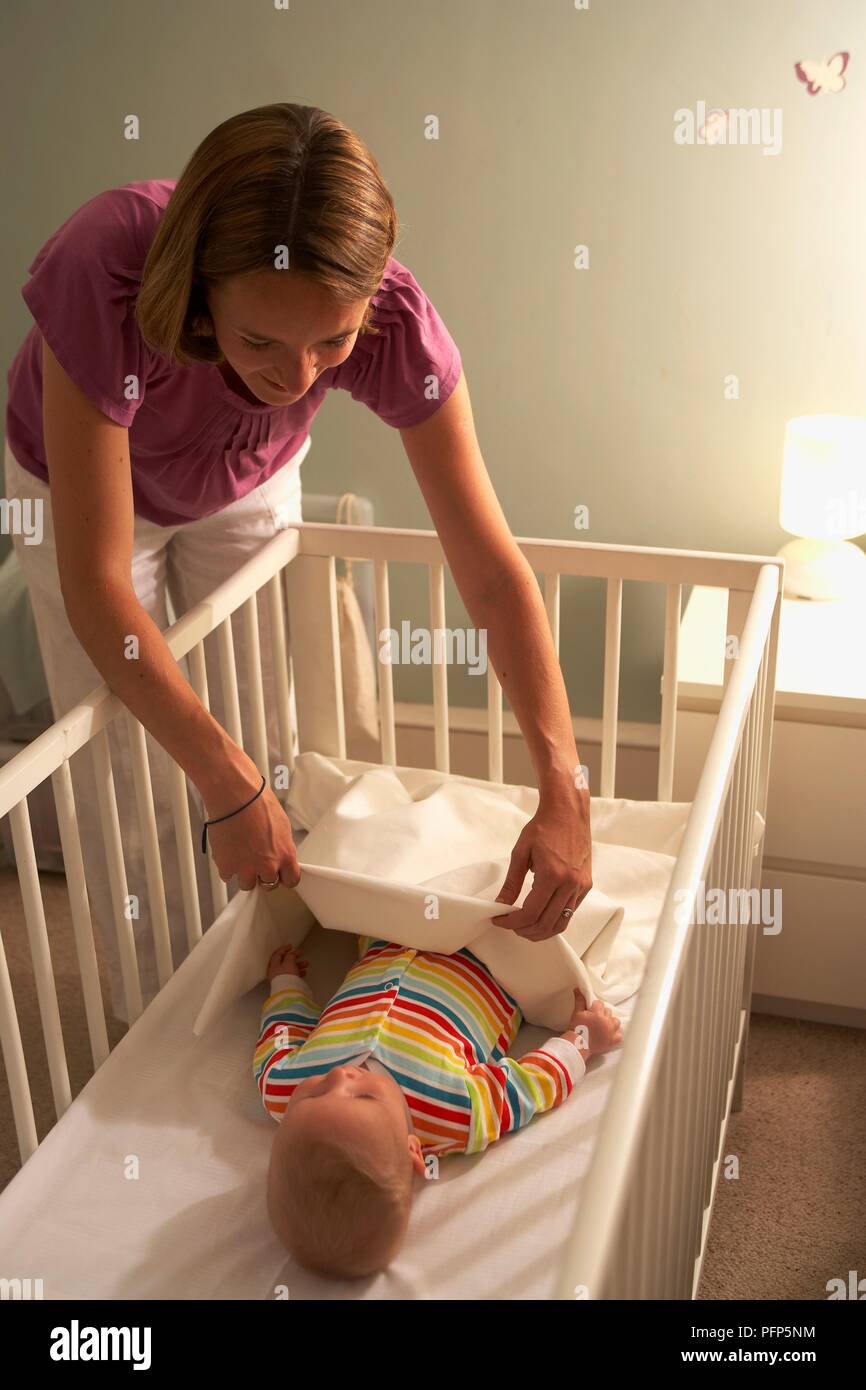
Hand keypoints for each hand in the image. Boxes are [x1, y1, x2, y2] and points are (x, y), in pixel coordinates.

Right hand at [204, 769, 300, 891]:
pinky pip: (227, 875)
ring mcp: (246, 868)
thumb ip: (281, 845)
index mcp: (285, 855)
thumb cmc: (258, 803)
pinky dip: (227, 866)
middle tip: (256, 861)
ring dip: (244, 874)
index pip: (291, 880)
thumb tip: (279, 852)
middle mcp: (267, 865)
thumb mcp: (282, 825)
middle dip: (263, 875)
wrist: (236, 797)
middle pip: (268, 884)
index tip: (280, 875)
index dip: (285, 878)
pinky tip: (229, 852)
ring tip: (241, 856)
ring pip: (247, 884)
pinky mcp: (226, 866)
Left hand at [267, 945, 307, 981]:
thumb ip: (290, 956)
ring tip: (307, 963)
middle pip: (285, 961)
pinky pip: (293, 976)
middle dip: (294, 957)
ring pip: (290, 969)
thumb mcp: (289, 962)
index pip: (277, 954)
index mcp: (273, 965)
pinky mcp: (287, 984)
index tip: (291, 946)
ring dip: (298, 964)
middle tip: (301, 953)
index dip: (284, 949)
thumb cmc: (287, 975)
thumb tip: (291, 954)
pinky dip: (298, 972)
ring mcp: (281, 979)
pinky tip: (305, 972)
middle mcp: (276, 972)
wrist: (288, 992)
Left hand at [491, 782, 591, 939]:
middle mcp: (570, 884)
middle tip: (510, 925)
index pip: (530, 913)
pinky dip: (554, 919)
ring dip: (541, 931)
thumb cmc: (543, 827)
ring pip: (561, 923)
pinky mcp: (586, 885)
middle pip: (546, 924)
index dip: (511, 922)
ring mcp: (581, 886)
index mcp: (552, 875)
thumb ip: (511, 882)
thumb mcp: (520, 852)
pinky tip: (541, 914)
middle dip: (525, 931)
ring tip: (524, 926)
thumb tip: (501, 904)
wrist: (568, 812)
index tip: (499, 920)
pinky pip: (570, 911)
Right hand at [568, 989, 621, 1055]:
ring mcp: (611, 1032)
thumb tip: (579, 989)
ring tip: (603, 1025)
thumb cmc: (576, 1029)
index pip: (599, 1003)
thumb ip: (580, 1000)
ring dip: (610, 1021)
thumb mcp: (577, 1012)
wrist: (577, 1045)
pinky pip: (619, 1034)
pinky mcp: (612, 1041)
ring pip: (616, 1021)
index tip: (590, 1011)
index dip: (594, 1006)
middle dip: (602, 1013)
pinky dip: (616, 1033)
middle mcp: (606, 1022)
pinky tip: (609, 1033)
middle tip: (595, 1019)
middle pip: (608, 1011)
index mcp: (598, 1014)